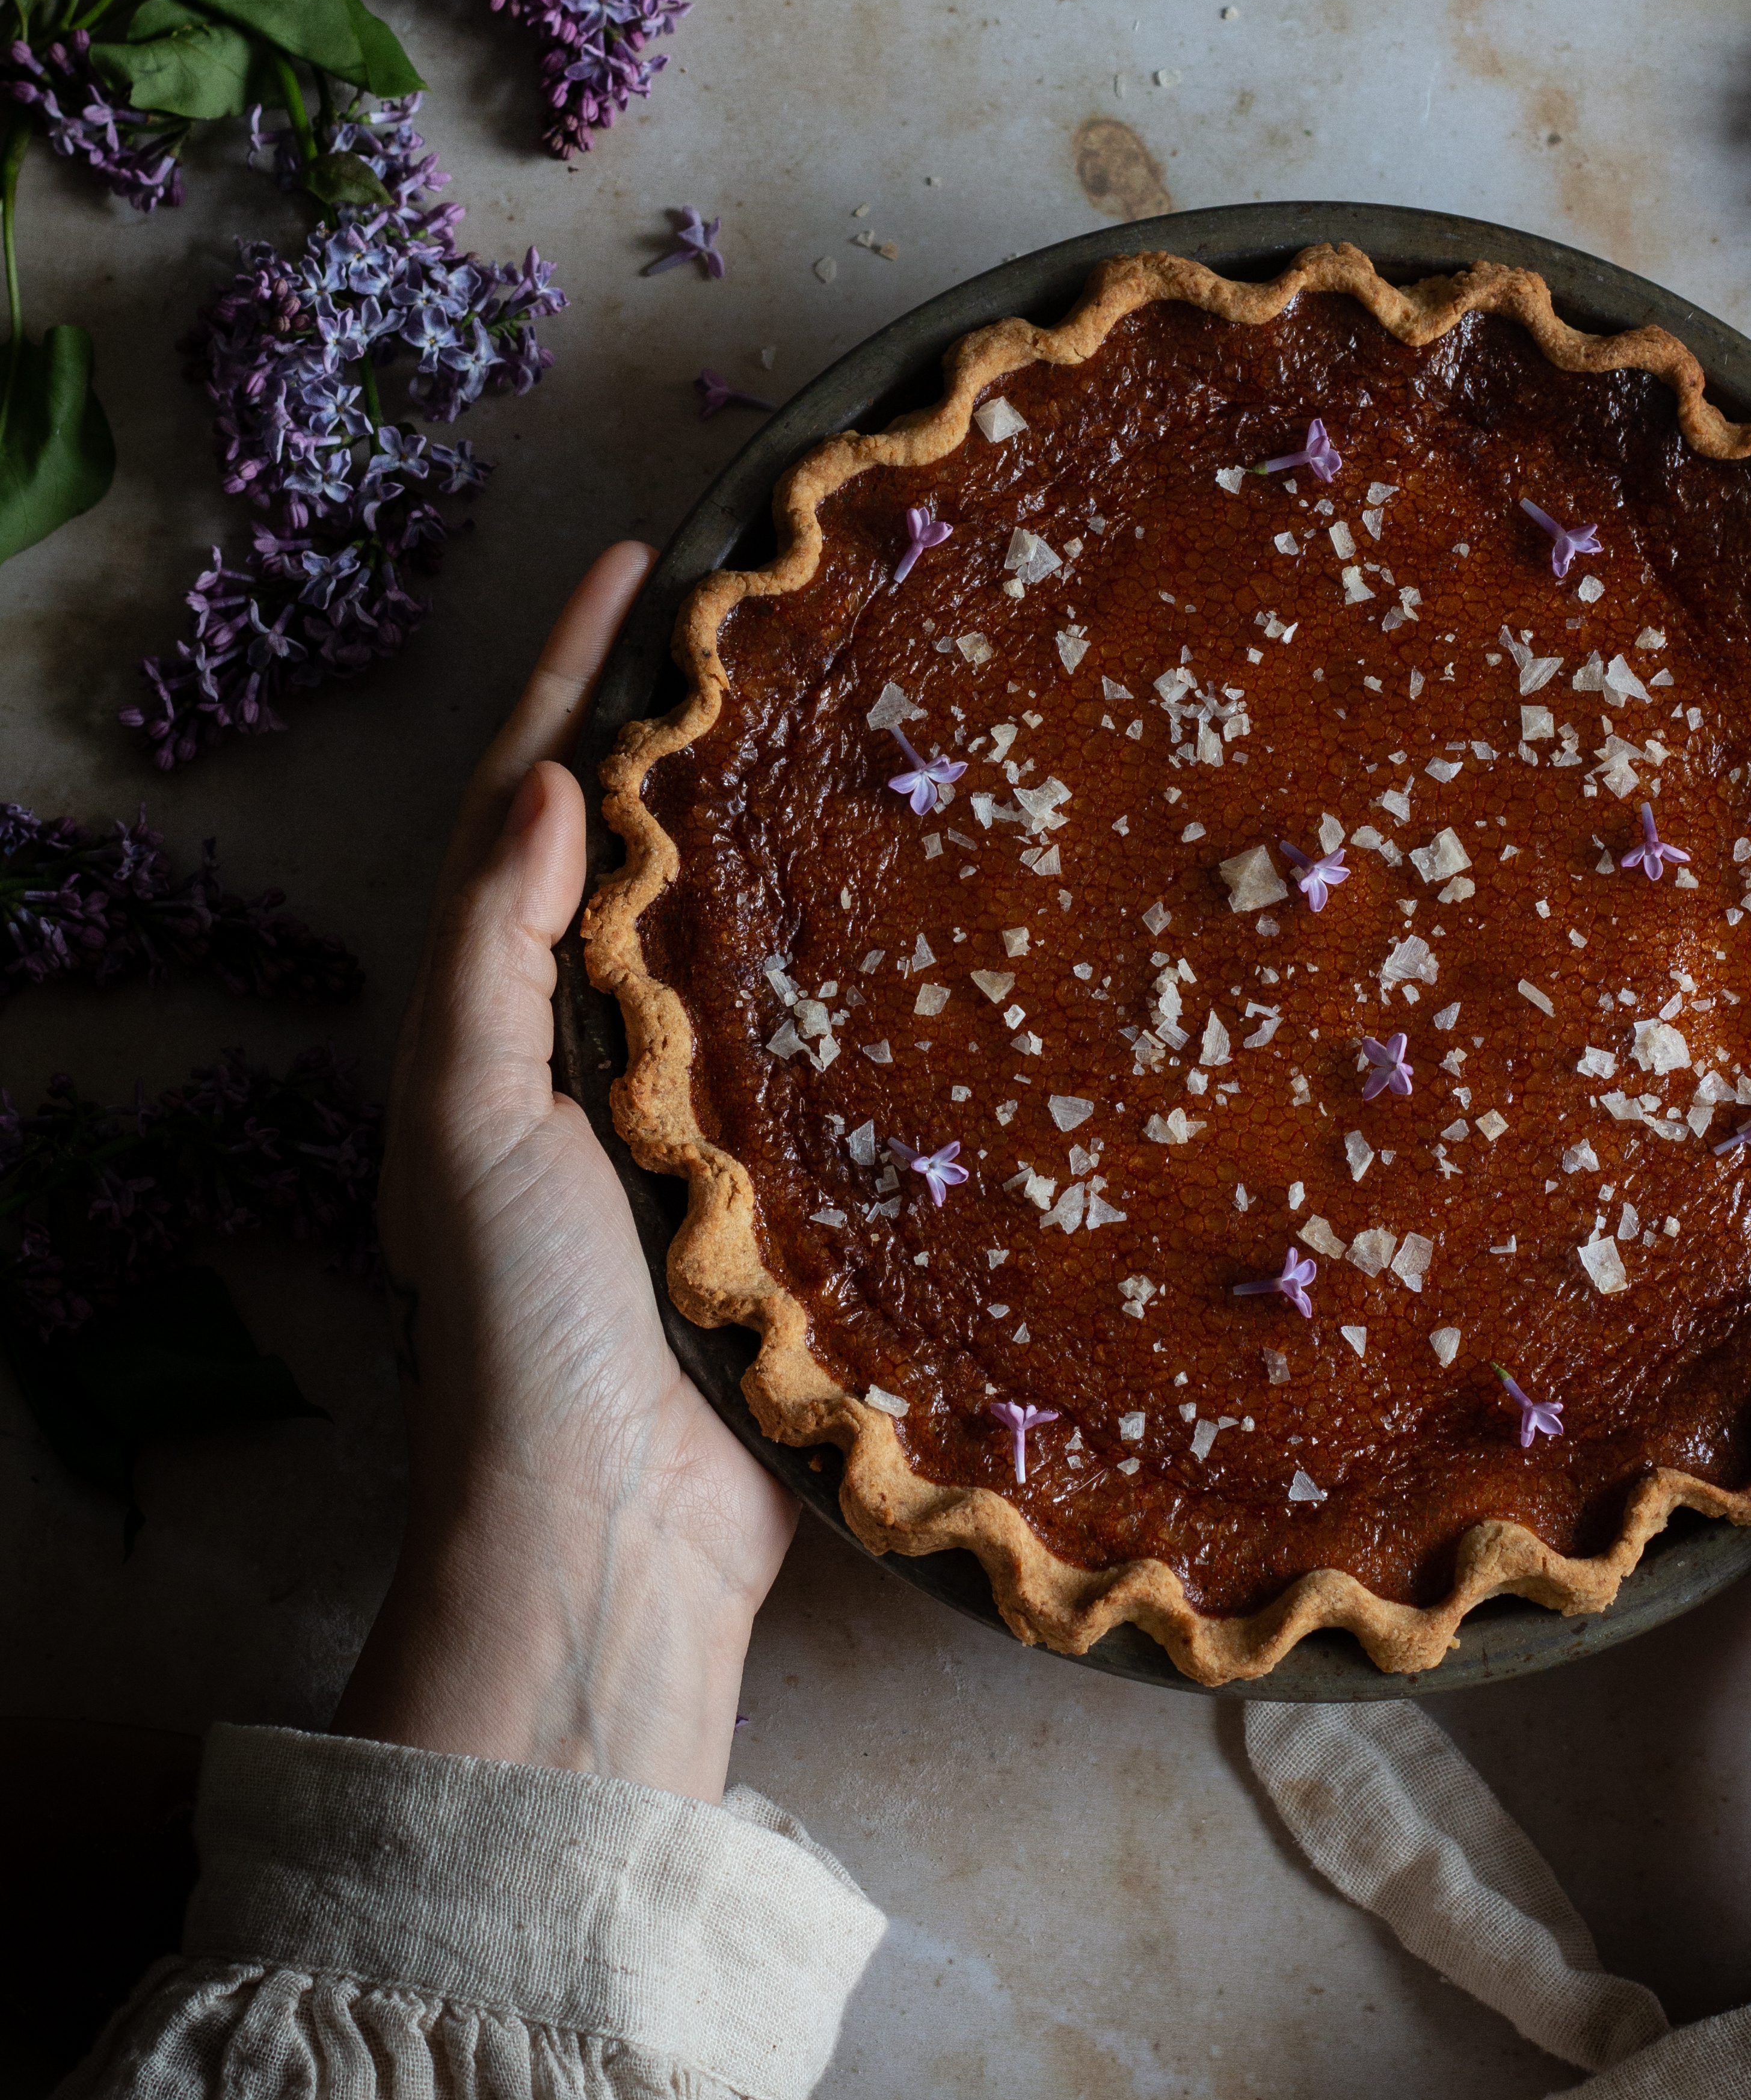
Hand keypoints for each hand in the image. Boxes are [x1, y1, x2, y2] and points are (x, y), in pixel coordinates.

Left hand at [334, 544, 796, 1801]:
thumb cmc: (517, 1328)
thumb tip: (541, 787)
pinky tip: (934, 914)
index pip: (525, 807)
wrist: (608, 1537)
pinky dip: (859, 962)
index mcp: (494, 1023)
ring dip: (782, 828)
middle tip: (774, 618)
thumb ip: (492, 957)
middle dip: (685, 729)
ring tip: (862, 719)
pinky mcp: (779, 1183)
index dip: (572, 679)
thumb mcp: (467, 1123)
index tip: (638, 562)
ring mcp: (688, 1114)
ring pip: (735, 929)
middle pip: (632, 847)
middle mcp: (584, 1051)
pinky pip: (819, 1038)